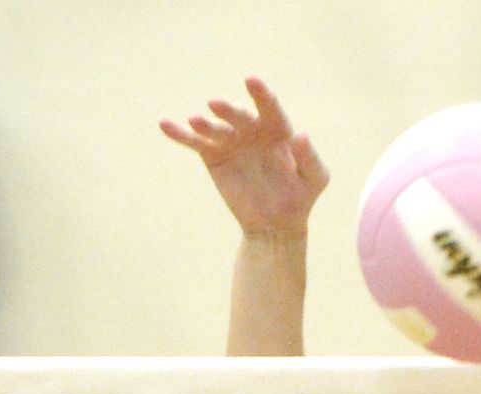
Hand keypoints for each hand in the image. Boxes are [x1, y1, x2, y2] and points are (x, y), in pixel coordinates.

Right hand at [160, 75, 328, 237]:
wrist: (275, 225)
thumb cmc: (300, 198)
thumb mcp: (315, 180)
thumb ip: (311, 159)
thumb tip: (302, 135)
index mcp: (278, 128)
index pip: (270, 106)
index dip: (261, 93)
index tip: (251, 80)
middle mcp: (252, 128)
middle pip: (239, 115)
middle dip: (228, 110)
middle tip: (215, 105)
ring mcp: (231, 140)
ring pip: (215, 127)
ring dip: (204, 123)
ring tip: (194, 120)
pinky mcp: (213, 155)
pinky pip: (195, 142)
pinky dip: (180, 134)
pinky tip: (165, 125)